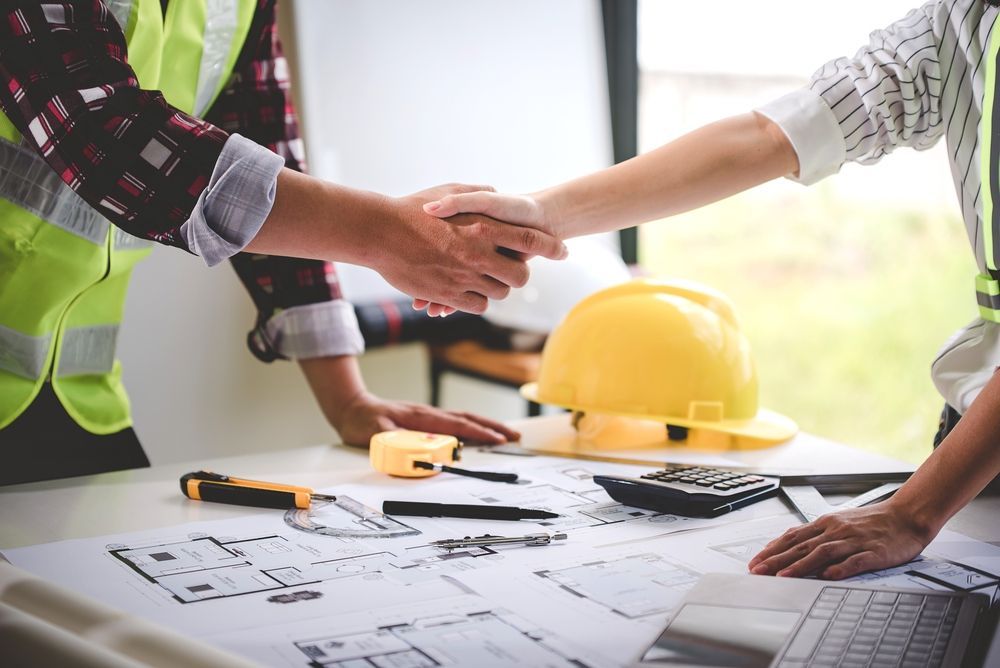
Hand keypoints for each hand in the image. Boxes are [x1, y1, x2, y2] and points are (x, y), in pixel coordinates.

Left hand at [331, 391, 519, 446]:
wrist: (352, 407)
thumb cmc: (362, 421)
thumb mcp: (374, 435)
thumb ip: (393, 444)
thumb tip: (414, 453)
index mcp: (421, 417)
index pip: (457, 424)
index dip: (479, 433)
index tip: (498, 440)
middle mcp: (429, 413)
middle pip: (468, 418)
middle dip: (493, 427)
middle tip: (515, 436)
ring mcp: (429, 415)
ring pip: (464, 418)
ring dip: (486, 425)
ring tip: (505, 434)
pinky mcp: (426, 420)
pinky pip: (456, 421)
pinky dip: (473, 426)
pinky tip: (479, 433)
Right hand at [371, 185, 566, 314]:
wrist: (380, 232)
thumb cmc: (413, 209)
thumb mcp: (450, 191)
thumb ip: (479, 195)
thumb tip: (498, 193)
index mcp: (483, 226)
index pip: (532, 240)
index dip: (552, 248)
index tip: (563, 252)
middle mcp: (478, 254)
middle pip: (519, 277)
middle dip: (519, 275)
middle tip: (512, 271)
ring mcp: (463, 276)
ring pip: (499, 293)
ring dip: (497, 288)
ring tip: (487, 278)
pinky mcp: (448, 294)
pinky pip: (477, 305)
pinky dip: (478, 300)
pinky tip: (470, 289)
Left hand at [747, 501, 933, 579]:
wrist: (906, 516)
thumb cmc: (872, 522)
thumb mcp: (839, 523)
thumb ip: (817, 535)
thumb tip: (791, 546)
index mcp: (826, 523)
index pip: (793, 536)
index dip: (772, 549)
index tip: (755, 561)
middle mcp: (836, 530)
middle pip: (802, 546)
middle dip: (777, 559)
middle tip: (758, 571)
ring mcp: (854, 541)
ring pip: (823, 553)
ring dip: (800, 565)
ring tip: (783, 576)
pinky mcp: (874, 552)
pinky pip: (855, 561)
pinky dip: (840, 568)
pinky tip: (827, 576)